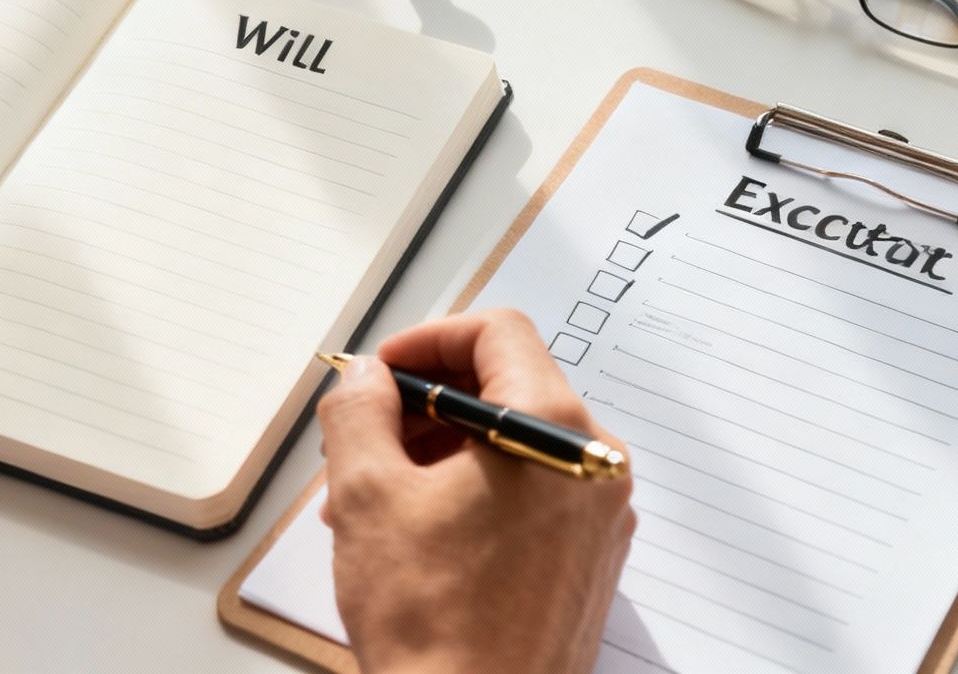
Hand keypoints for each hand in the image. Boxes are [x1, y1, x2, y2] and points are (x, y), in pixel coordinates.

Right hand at [317, 309, 634, 673]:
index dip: (426, 341)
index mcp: (555, 434)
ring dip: (439, 450)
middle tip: (364, 437)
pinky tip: (413, 531)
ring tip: (372, 498)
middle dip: (424, 405)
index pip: (498, 333)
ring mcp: (597, 516)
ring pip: (513, 444)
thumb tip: (366, 379)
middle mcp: (593, 466)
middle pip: (507, 386)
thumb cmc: (436, 624)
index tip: (380, 375)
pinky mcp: (588, 559)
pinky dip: (470, 490)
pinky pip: (529, 493)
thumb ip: (359, 412)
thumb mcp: (367, 496)